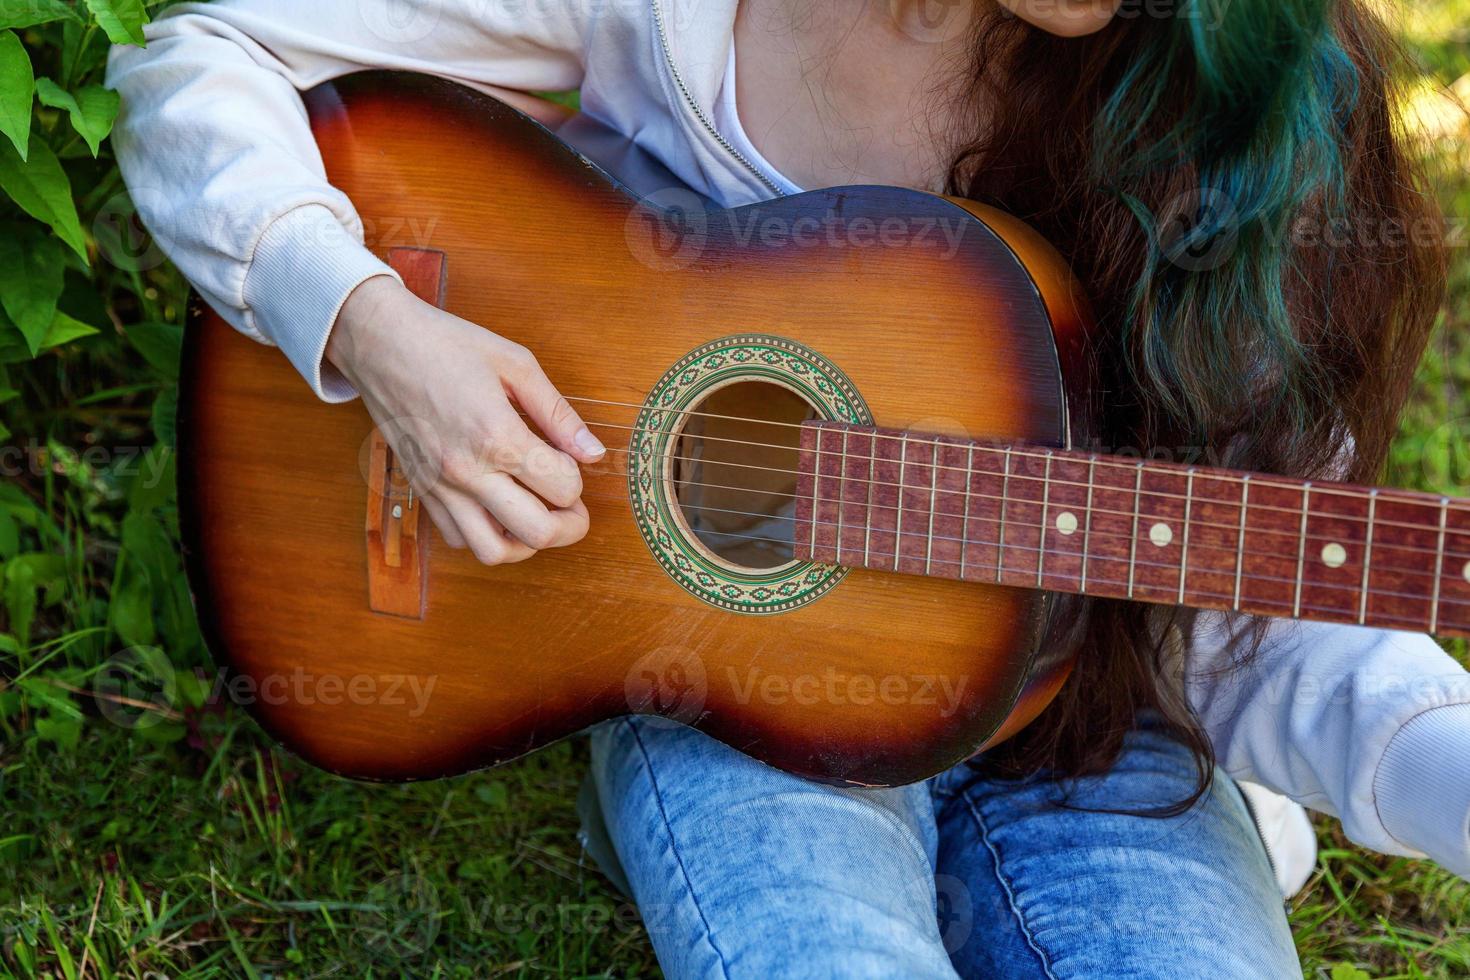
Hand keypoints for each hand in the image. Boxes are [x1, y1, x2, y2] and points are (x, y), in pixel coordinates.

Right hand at [327, 275, 604, 564]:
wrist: (379, 342)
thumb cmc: (447, 345)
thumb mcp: (516, 364)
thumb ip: (558, 414)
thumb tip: (592, 451)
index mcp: (497, 435)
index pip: (563, 487)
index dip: (578, 477)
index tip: (570, 460)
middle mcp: (468, 471)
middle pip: (536, 533)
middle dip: (569, 526)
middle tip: (573, 507)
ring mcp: (441, 486)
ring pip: (493, 551)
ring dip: (525, 542)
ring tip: (535, 514)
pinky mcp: (421, 491)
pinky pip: (458, 539)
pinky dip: (485, 534)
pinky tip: (497, 507)